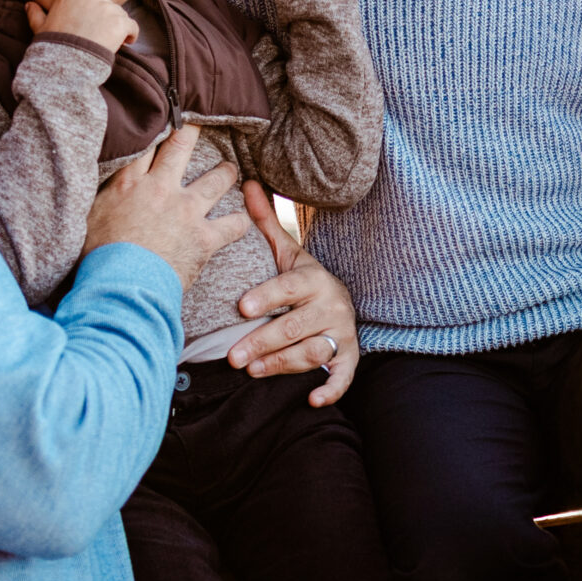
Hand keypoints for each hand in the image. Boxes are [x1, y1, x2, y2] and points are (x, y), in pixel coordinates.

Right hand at [25, 0, 136, 51]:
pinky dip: (130, 35)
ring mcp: (105, 8)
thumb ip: (36, 14)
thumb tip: (28, 4)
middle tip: (94, 33)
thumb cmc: (53, 48)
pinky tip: (122, 44)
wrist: (69, 67)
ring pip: (118, 13)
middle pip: (102, 0)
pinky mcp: (120, 22)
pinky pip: (131, 27)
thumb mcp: (41, 29)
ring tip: (103, 41)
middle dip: (102, 15)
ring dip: (115, 26)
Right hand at [84, 126, 248, 284]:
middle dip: (193, 130)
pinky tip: (245, 220)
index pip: (144, 144)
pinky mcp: (205, 238)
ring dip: (226, 173)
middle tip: (204, 119)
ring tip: (231, 170)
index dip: (156, 126)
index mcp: (129, 183)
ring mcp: (187, 211)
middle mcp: (162, 189)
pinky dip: (241, 222)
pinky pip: (233, 225)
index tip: (165, 115)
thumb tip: (88, 185)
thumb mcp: (87, 218)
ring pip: (216, 180)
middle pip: (181, 148)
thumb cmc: (97, 258)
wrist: (120, 286)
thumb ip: (99, 197)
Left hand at [225, 181, 360, 404]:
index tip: (241, 307)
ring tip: (251, 372)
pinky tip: (311, 399)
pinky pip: (343, 375)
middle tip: (232, 356)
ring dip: (282, 365)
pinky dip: (331, 388)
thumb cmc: (301, 282)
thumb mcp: (287, 254)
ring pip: (312, 351)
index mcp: (313, 279)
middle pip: (296, 326)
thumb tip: (246, 181)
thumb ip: (265, 223)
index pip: (289, 288)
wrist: (338, 304)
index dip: (267, 297)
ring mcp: (342, 332)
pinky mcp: (349, 357)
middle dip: (263, 341)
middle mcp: (331, 305)